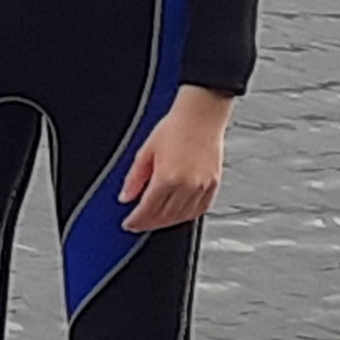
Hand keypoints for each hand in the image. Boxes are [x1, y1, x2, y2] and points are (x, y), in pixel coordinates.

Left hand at [118, 86, 232, 231]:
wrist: (201, 115)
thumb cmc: (176, 127)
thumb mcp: (146, 151)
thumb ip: (134, 178)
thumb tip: (126, 196)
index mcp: (167, 178)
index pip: (147, 210)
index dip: (136, 221)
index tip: (129, 223)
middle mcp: (186, 186)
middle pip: (164, 217)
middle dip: (148, 223)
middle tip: (139, 223)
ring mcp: (202, 187)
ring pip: (181, 217)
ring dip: (166, 222)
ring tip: (156, 220)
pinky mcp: (213, 184)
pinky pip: (199, 210)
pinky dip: (186, 216)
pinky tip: (177, 214)